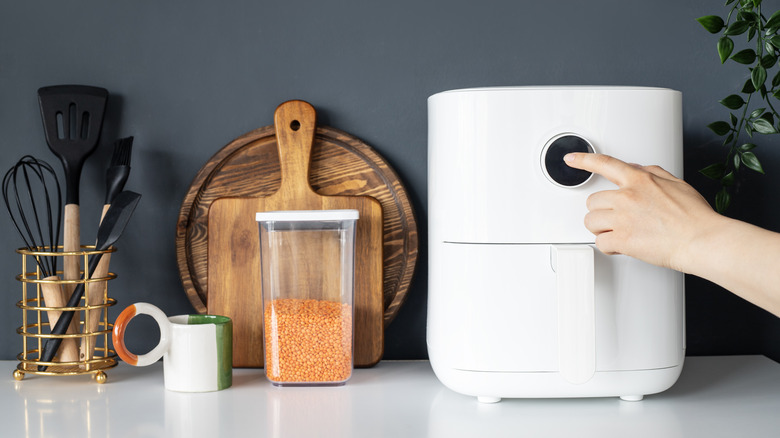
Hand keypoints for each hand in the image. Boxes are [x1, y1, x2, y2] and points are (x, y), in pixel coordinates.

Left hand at [564, 153, 720, 271]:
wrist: (701, 240)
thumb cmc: (694, 216)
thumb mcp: (675, 183)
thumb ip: (651, 173)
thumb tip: (635, 168)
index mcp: (640, 180)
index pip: (605, 164)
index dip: (584, 160)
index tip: (572, 159)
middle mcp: (627, 197)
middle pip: (593, 201)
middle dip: (602, 211)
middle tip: (617, 219)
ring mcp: (623, 218)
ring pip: (591, 222)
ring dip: (601, 229)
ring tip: (619, 232)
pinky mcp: (622, 239)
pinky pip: (600, 242)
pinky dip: (608, 246)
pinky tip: (621, 246)